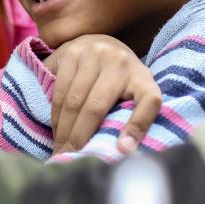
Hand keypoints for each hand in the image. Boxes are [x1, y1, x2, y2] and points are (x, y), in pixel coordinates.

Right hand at [43, 34, 162, 154]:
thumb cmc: (122, 80)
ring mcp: (92, 53)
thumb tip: (124, 150)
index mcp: (142, 76)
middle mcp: (119, 61)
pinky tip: (56, 130)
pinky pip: (59, 90)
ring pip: (73, 100)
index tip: (123, 150)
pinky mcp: (71, 52)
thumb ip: (135, 119)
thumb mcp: (136, 94)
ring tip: (60, 150)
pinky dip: (55, 115)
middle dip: (79, 138)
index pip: (149, 101)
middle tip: (68, 160)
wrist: (103, 44)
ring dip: (64, 130)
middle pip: (96, 107)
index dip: (138, 125)